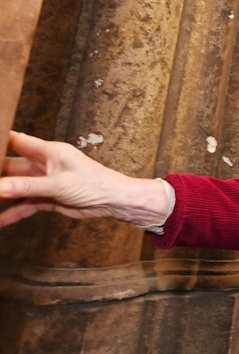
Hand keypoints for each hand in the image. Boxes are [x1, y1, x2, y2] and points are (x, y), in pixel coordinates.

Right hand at [0, 131, 169, 228]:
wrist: (113, 202)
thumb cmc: (94, 184)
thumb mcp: (57, 184)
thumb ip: (25, 186)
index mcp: (48, 152)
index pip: (16, 141)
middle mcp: (44, 165)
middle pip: (11, 166)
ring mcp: (44, 182)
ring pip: (15, 187)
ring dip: (1, 194)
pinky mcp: (47, 198)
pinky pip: (25, 204)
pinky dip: (12, 213)